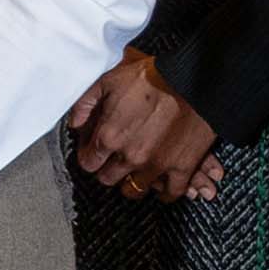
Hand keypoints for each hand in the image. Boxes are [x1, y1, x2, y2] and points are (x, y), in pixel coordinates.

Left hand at [67, 54, 225, 201]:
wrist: (194, 79)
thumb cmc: (152, 76)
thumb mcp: (108, 80)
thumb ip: (85, 104)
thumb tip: (74, 124)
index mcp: (109, 136)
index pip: (88, 163)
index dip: (90, 156)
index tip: (94, 152)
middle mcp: (129, 157)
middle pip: (108, 179)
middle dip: (108, 170)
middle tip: (113, 161)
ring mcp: (156, 165)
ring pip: (135, 190)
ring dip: (132, 182)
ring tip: (133, 172)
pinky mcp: (181, 168)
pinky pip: (170, 193)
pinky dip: (164, 192)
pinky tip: (160, 186)